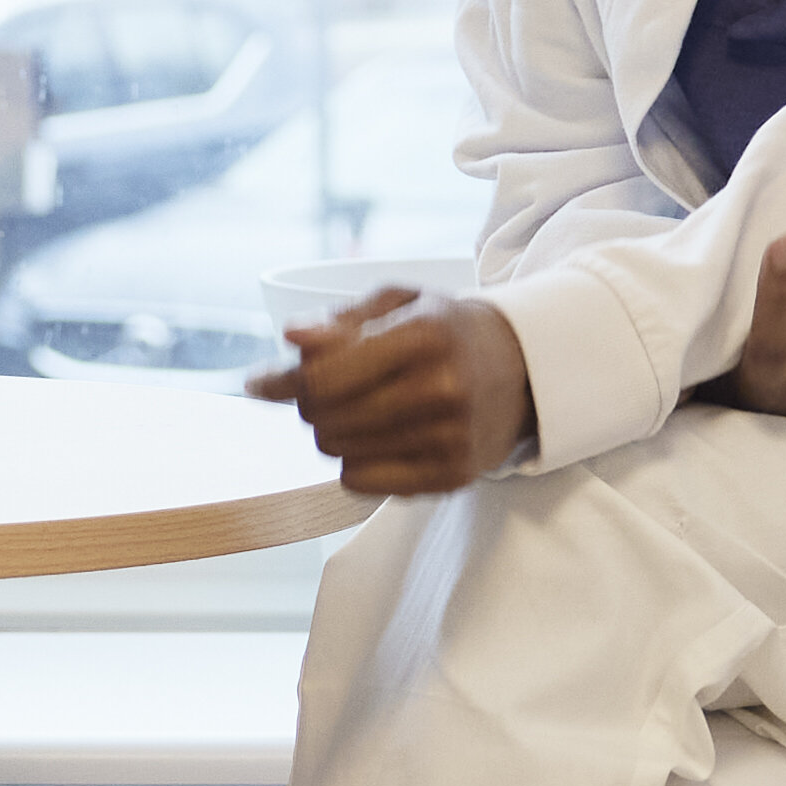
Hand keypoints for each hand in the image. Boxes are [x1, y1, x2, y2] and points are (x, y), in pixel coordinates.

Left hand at [249, 291, 533, 496]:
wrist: (523, 370)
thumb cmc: (446, 330)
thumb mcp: (398, 303)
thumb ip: (339, 320)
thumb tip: (292, 337)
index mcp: (424, 335)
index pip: (320, 377)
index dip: (284, 381)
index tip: (262, 382)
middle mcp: (441, 389)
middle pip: (323, 419)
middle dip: (310, 404)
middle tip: (328, 390)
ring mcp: (450, 438)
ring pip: (338, 452)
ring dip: (334, 431)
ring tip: (362, 409)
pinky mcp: (453, 476)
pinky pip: (362, 483)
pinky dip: (357, 463)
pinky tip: (380, 439)